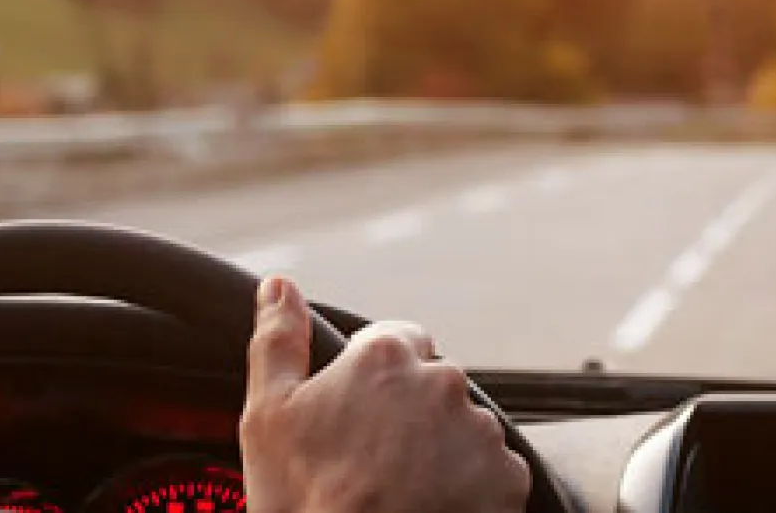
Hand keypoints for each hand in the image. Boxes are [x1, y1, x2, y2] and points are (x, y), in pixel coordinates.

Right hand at [240, 277, 530, 512]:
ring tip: (404, 492)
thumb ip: (277, 339)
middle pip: (433, 385)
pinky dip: (472, 488)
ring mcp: (479, 429)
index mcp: (386, 357)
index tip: (360, 417)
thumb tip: (278, 286)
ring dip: (443, 450)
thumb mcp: (268, 416)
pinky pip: (494, 471)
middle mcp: (442, 381)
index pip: (399, 340)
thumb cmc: (302, 501)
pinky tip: (434, 508)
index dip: (377, 378)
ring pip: (464, 427)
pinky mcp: (507, 476)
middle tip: (375, 463)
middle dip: (411, 414)